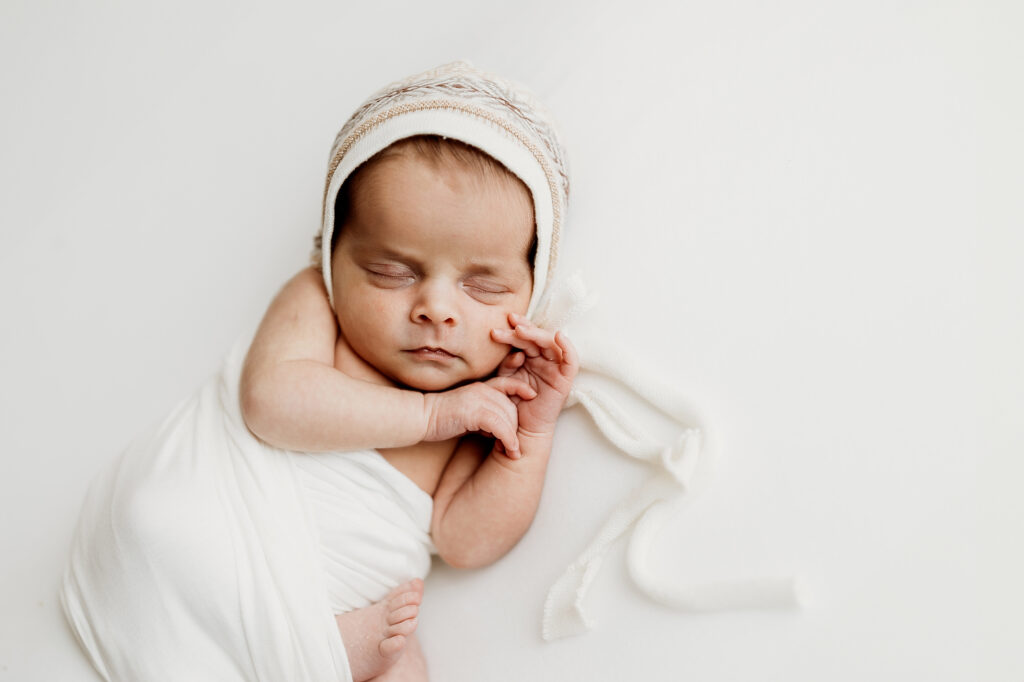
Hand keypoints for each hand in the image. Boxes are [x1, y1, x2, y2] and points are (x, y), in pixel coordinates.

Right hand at [423, 376, 535, 457]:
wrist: (420, 417)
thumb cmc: (441, 418)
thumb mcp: (466, 412)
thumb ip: (484, 415)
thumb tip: (499, 430)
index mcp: (480, 386)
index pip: (508, 383)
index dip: (522, 389)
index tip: (532, 397)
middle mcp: (482, 389)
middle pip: (512, 406)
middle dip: (516, 427)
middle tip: (513, 446)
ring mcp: (478, 399)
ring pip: (509, 417)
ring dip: (513, 437)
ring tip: (512, 452)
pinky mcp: (475, 412)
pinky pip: (500, 426)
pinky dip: (507, 439)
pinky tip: (508, 450)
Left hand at [490, 313, 577, 438]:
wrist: (520, 426)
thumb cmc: (512, 401)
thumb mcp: (505, 378)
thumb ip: (508, 364)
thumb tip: (516, 354)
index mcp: (530, 357)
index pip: (525, 337)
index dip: (514, 329)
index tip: (499, 326)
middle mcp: (544, 359)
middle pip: (536, 338)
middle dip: (523, 329)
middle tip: (510, 324)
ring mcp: (556, 367)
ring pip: (550, 343)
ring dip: (537, 334)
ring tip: (520, 330)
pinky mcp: (566, 378)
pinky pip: (571, 360)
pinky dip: (567, 346)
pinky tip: (559, 336)